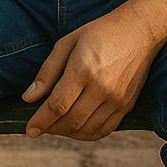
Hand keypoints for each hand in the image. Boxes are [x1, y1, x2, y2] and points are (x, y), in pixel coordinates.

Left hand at [22, 8, 160, 140]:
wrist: (138, 31)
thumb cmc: (98, 33)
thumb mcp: (67, 42)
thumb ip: (47, 71)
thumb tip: (28, 98)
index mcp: (83, 69)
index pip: (58, 105)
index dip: (41, 120)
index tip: (29, 129)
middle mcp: (102, 87)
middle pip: (71, 120)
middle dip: (51, 128)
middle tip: (38, 128)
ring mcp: (117, 99)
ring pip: (87, 129)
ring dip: (67, 133)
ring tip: (54, 127)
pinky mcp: (127, 106)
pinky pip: (105, 130)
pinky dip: (87, 134)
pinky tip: (75, 129)